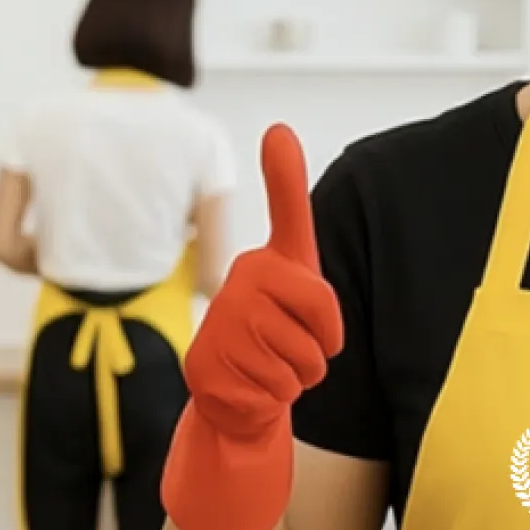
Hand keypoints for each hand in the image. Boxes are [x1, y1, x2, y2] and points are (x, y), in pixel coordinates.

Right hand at [181, 124, 342, 438]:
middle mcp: (237, 291)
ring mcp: (218, 331)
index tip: (283, 146)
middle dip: (316, 357)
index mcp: (264, 265)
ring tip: (271, 365)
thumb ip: (290, 202)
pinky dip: (269, 401)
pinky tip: (250, 384)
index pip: (315, 291)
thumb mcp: (297, 265)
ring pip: (296, 372)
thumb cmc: (278, 322)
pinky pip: (269, 396)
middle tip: (292, 349)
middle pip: (317, 342)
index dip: (325, 313)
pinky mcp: (204, 370)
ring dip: (294, 379)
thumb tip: (277, 128)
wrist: (236, 385)